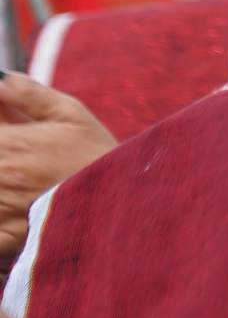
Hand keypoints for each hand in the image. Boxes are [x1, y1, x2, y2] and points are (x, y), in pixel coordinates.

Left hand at [0, 72, 116, 273]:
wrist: (125, 211)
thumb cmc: (99, 160)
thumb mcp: (73, 116)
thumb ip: (30, 95)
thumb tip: (2, 78)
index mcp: (8, 144)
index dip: (2, 128)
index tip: (11, 130)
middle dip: (5, 149)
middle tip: (20, 149)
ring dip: (4, 180)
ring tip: (23, 177)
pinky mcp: (3, 239)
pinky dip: (1, 212)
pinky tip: (16, 205)